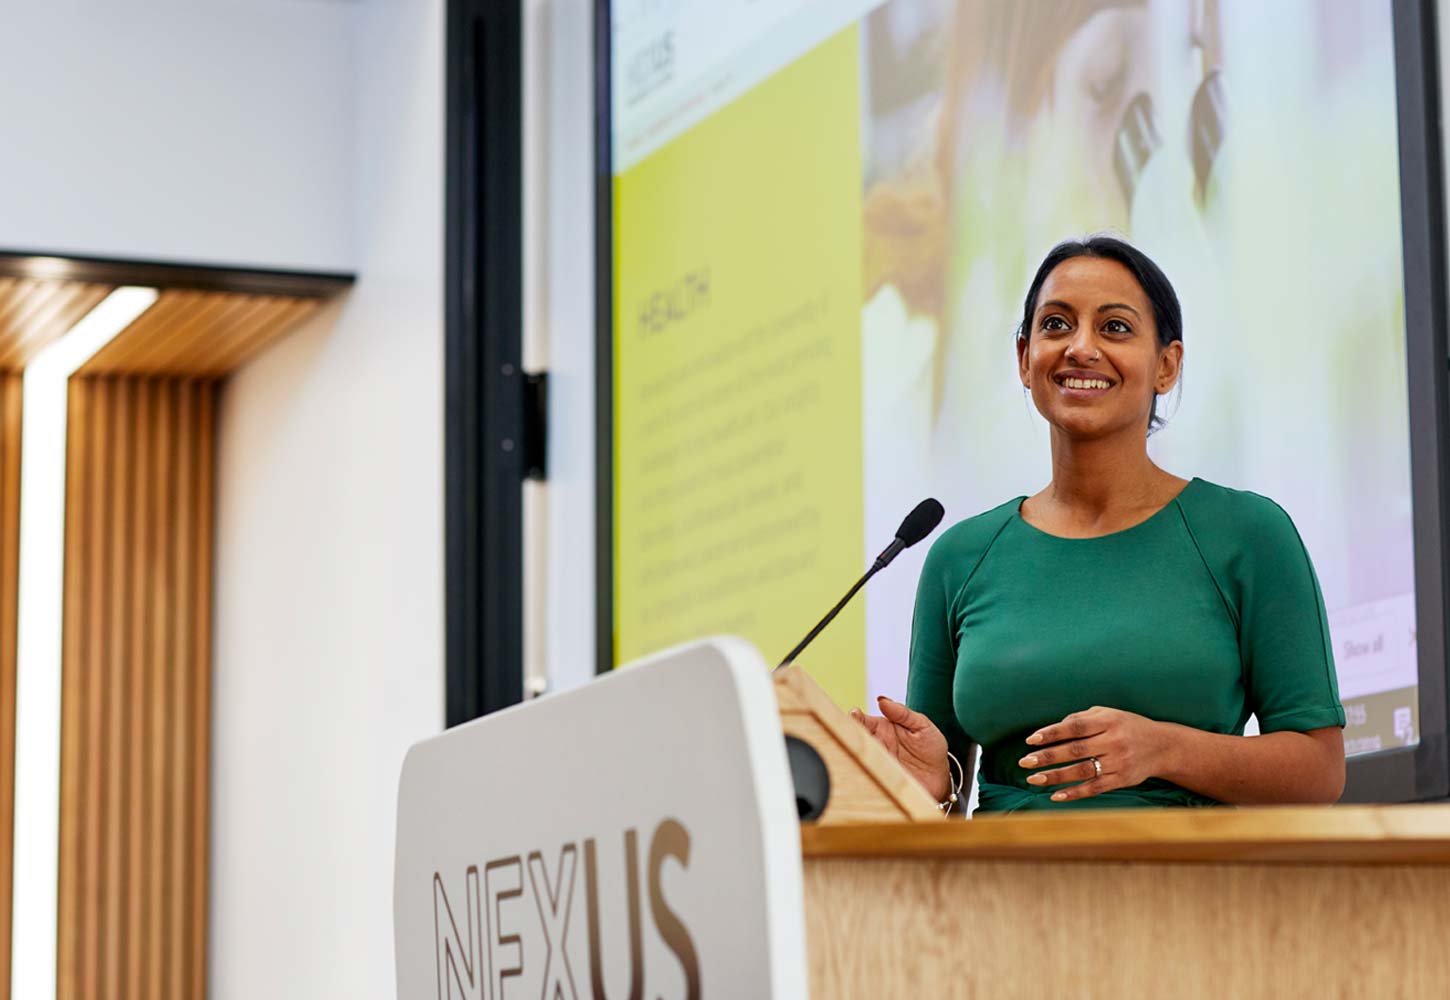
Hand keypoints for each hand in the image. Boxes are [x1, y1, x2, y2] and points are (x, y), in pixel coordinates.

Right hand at [850, 696, 949, 799]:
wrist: (941, 776)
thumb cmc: (931, 748)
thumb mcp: (922, 725)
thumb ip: (903, 712)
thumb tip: (882, 700)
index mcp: (882, 728)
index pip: (862, 719)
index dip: (855, 717)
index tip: (855, 715)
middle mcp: (875, 744)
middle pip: (855, 737)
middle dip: (849, 734)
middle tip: (850, 731)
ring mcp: (877, 762)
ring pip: (859, 755)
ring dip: (856, 751)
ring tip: (859, 748)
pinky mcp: (881, 779)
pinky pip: (867, 774)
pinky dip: (863, 770)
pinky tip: (865, 766)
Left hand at [1018, 706, 1171, 801]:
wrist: (1163, 746)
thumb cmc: (1127, 726)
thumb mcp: (1108, 714)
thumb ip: (1081, 719)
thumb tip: (1053, 729)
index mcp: (1108, 721)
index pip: (1075, 727)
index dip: (1052, 733)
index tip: (1031, 740)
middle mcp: (1114, 741)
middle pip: (1076, 750)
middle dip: (1047, 757)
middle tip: (1024, 761)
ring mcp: (1119, 763)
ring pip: (1083, 771)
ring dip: (1056, 776)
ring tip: (1033, 779)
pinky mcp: (1122, 780)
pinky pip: (1095, 788)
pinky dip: (1075, 793)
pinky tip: (1055, 796)